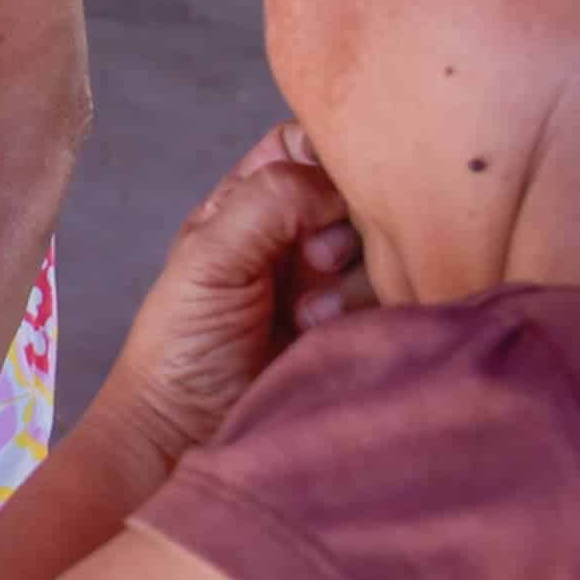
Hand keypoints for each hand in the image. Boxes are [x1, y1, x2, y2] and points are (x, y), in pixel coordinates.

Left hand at [100, 124, 370, 468]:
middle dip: (343, 221)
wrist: (186, 436)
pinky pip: (399, 292)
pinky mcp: (365, 325)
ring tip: (306, 315)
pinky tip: (323, 332)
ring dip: (352, 275)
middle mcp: (302, 233)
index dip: (325, 154)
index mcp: (254, 201)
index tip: (323, 187)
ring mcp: (339, 280)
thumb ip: (267, 202)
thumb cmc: (180, 345)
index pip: (308, 142)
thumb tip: (335, 182)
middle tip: (313, 260)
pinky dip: (370, 307)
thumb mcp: (207, 258)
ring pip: (384, 243)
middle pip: (359, 191)